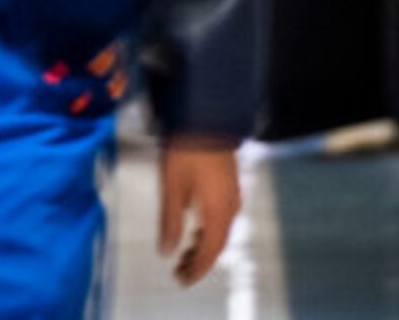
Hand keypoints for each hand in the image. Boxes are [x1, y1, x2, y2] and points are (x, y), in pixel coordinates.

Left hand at [158, 140, 242, 287]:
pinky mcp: (229, 186)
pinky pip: (221, 218)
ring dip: (202, 245)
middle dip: (199, 260)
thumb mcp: (171, 187)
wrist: (206, 119)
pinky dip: (207, 230)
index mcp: (218, 212)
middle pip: (217, 244)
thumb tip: (166, 250)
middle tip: (180, 271)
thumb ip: (170, 221)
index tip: (182, 279)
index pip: (210, 252)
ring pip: (220, 231)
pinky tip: (194, 227)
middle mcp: (231, 208)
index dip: (196, 269)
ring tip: (183, 253)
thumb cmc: (186, 150)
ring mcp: (232, 196)